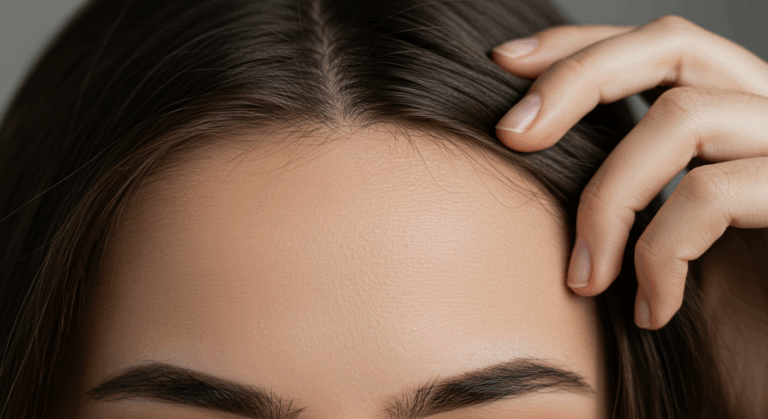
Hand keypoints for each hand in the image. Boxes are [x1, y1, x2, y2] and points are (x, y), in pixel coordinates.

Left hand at [490, 15, 767, 329]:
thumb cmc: (724, 324)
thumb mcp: (657, 245)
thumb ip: (621, 190)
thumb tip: (527, 152)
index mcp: (735, 119)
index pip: (657, 45)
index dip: (580, 43)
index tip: (505, 64)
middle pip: (673, 44)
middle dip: (577, 79)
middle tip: (513, 134)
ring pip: (681, 118)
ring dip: (608, 200)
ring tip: (584, 280)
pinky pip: (709, 196)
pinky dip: (661, 256)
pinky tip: (653, 312)